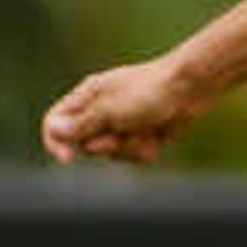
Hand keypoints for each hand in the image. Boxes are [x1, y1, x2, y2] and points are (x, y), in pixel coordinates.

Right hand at [42, 58, 204, 165]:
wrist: (193, 87)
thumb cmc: (149, 92)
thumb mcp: (109, 109)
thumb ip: (81, 124)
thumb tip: (54, 131)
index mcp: (88, 96)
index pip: (56, 120)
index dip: (55, 141)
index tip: (66, 158)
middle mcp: (103, 110)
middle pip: (84, 144)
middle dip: (103, 145)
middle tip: (120, 132)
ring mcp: (124, 123)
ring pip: (111, 153)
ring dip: (128, 147)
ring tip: (145, 130)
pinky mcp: (144, 134)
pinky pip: (134, 155)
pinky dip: (145, 149)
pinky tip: (159, 136)